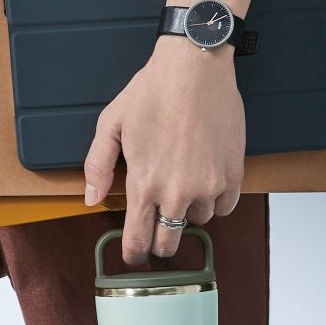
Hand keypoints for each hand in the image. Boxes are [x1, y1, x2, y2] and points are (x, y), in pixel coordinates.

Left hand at [84, 36, 244, 264]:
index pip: (138, 241)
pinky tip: (205, 181)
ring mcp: (208, 186)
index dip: (134, 254)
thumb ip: (98, 166)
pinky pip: (224, 207)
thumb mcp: (110, 123)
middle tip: (158, 226)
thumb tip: (93, 199)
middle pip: (169, 244)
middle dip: (160, 241)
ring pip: (198, 221)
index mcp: (143, 184)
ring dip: (189, 211)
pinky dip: (215, 200)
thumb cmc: (152, 91)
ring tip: (182, 183)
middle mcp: (176, 193)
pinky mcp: (232, 175)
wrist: (195, 68)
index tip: (135, 256)